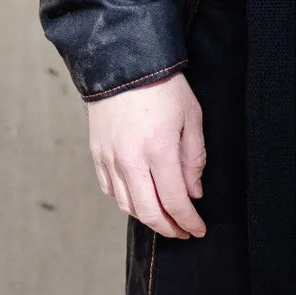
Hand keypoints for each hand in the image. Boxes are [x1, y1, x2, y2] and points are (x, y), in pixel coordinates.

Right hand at [87, 70, 206, 239]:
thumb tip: (194, 192)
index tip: (199, 229)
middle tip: (183, 232)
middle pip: (149, 212)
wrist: (123, 63)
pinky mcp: (97, 153)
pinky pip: (110, 189)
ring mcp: (110, 158)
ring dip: (147, 217)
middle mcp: (131, 160)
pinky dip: (126, 200)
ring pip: (127, 205)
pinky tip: (140, 198)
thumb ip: (194, 158)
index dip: (189, 221)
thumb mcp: (191, 117)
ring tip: (164, 217)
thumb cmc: (163, 87)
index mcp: (159, 150)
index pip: (175, 202)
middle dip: (169, 228)